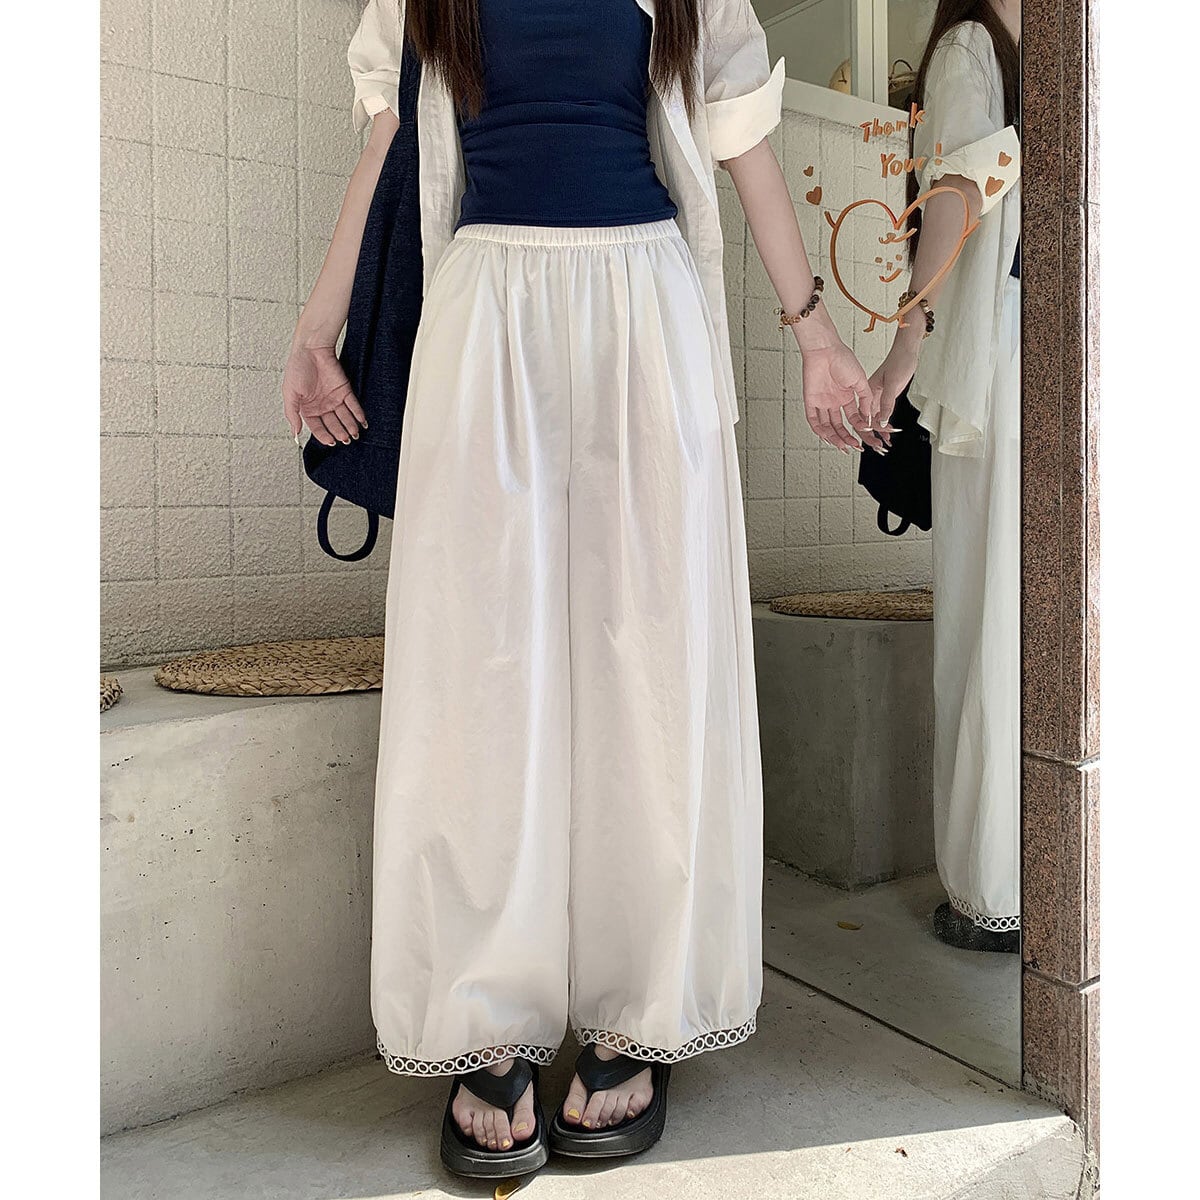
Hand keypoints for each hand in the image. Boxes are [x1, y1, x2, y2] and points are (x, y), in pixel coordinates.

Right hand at [282, 342, 366, 446]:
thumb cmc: (297, 367)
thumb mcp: (289, 393)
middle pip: (333, 424)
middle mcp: (322, 405)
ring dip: (350, 426)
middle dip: (340, 433)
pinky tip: (362, 422)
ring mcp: (334, 398)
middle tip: (345, 439)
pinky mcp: (345, 390)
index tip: (330, 442)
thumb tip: (295, 432)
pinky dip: (359, 414)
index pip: (317, 427)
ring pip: (345, 417)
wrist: (311, 349)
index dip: (324, 436)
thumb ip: (292, 414)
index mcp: (308, 408)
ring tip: (354, 434)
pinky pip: (353, 405)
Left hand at [795, 334, 884, 452]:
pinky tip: (826, 437)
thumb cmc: (842, 359)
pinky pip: (813, 419)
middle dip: (847, 437)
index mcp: (846, 396)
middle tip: (854, 446)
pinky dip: (819, 429)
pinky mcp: (810, 400)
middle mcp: (834, 401)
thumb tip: (870, 415)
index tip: (866, 434)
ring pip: (827, 425)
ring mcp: (822, 402)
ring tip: (843, 445)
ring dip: (835, 437)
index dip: (859, 428)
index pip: (853, 418)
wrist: (825, 349)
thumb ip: (865, 399)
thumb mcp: (860, 381)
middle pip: (839, 425)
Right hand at [868, 334, 920, 438]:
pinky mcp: (884, 396)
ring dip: (878, 433)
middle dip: (871, 437)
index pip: (864, 418)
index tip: (875, 442)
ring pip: (874, 420)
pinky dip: (884, 424)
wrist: (907, 350)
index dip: (868, 432)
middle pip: (866, 422)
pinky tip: (888, 432)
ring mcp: (876, 397)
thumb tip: (881, 422)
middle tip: (879, 448)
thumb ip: (886, 404)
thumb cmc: (899, 361)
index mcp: (866, 393)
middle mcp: (869, 397)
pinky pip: (881, 414)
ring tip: (884, 444)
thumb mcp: (893, 384)